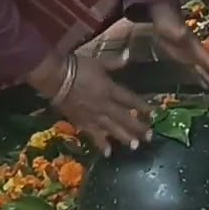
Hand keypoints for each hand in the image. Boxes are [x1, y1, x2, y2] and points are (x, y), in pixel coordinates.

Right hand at [27, 52, 152, 155]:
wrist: (56, 79)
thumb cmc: (78, 68)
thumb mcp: (98, 62)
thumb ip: (114, 62)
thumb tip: (128, 55)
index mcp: (110, 89)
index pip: (130, 100)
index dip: (142, 106)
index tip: (152, 114)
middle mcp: (105, 105)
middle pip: (125, 118)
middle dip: (138, 127)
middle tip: (150, 137)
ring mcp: (94, 116)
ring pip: (112, 129)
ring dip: (125, 138)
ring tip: (136, 146)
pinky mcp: (82, 123)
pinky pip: (93, 136)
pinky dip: (101, 145)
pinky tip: (108, 153)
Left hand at [150, 2, 208, 91]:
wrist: (165, 17)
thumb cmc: (171, 21)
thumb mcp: (174, 27)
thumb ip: (178, 32)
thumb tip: (181, 35)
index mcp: (197, 48)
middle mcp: (197, 54)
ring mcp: (191, 57)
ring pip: (204, 72)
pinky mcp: (183, 58)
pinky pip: (195, 71)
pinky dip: (201, 78)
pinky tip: (204, 85)